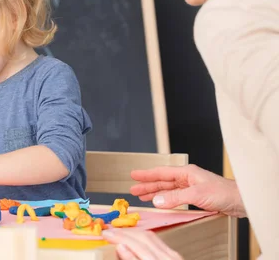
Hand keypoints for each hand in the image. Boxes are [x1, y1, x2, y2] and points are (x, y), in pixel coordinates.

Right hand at [102, 229, 182, 259]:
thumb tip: (121, 248)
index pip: (138, 246)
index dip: (120, 238)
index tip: (105, 236)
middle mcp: (168, 259)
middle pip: (144, 238)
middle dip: (124, 233)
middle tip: (108, 233)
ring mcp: (174, 257)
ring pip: (150, 236)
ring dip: (132, 233)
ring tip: (117, 233)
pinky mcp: (175, 256)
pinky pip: (156, 240)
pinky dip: (141, 236)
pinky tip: (132, 237)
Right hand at [130, 164, 245, 217]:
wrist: (241, 200)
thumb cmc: (223, 192)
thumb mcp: (196, 194)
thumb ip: (175, 197)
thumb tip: (156, 200)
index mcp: (186, 172)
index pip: (161, 172)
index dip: (146, 174)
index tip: (133, 175)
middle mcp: (187, 178)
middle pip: (162, 181)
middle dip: (147, 185)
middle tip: (133, 189)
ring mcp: (191, 187)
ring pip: (168, 189)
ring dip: (155, 193)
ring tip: (142, 197)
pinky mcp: (196, 197)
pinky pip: (175, 197)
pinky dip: (165, 199)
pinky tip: (161, 202)